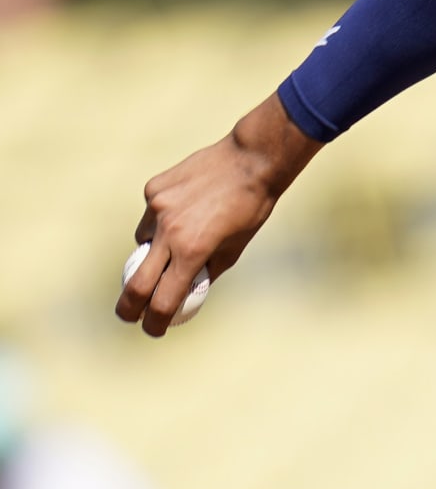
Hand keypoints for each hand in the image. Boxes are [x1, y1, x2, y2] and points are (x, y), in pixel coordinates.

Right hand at [116, 92, 320, 335]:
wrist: (252, 158)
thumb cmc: (252, 206)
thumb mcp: (236, 246)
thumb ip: (208, 270)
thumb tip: (187, 291)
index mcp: (193, 251)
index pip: (163, 301)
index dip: (156, 322)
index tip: (154, 329)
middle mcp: (169, 231)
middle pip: (136, 283)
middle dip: (129, 306)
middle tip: (129, 315)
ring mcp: (157, 208)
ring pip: (142, 242)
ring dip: (153, 250)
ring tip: (183, 233)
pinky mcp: (153, 188)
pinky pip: (149, 214)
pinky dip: (160, 218)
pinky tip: (184, 205)